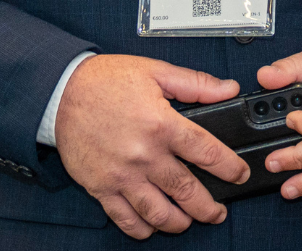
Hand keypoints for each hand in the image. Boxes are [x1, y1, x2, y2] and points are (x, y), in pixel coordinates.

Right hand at [54, 55, 248, 238]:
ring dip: (180, 223)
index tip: (240, 173)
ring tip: (190, 221)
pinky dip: (143, 228)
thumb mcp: (155, 72)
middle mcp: (143, 154)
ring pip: (159, 212)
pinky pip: (126, 219)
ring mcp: (122, 175)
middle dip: (209, 207)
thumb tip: (228, 89)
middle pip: (186, 191)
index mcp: (161, 124)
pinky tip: (154, 225)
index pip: (207, 153)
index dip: (230, 167)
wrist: (60, 93)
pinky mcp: (101, 188)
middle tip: (218, 211)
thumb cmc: (105, 81)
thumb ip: (196, 83)